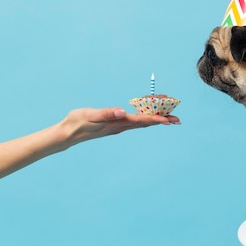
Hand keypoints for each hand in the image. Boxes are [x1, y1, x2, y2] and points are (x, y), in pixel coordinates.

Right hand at [60, 107, 180, 147]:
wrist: (67, 133)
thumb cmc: (77, 122)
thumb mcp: (90, 115)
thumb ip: (106, 113)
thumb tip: (122, 111)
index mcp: (117, 123)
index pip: (141, 120)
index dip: (156, 119)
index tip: (170, 120)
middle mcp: (120, 126)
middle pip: (145, 122)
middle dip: (162, 120)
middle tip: (178, 119)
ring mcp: (118, 127)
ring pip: (141, 123)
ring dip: (156, 120)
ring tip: (170, 119)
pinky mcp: (115, 125)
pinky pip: (135, 121)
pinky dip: (145, 118)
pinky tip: (149, 117)